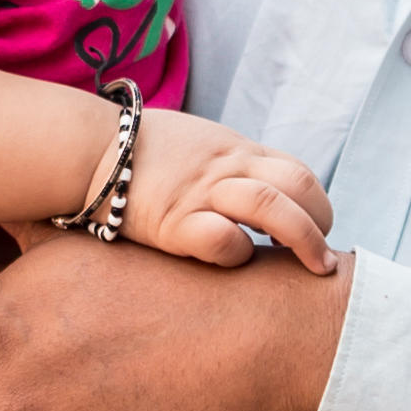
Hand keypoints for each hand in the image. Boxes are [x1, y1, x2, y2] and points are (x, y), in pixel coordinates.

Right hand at [118, 110, 337, 272]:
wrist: (86, 151)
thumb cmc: (139, 153)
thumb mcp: (196, 143)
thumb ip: (228, 163)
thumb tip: (255, 194)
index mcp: (234, 150)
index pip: (296, 170)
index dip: (317, 203)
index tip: (315, 229)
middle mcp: (225, 167)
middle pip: (297, 185)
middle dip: (321, 223)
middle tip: (323, 258)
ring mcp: (201, 193)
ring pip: (271, 207)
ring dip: (303, 240)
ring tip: (313, 267)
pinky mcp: (173, 222)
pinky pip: (222, 238)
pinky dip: (239, 253)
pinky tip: (237, 262)